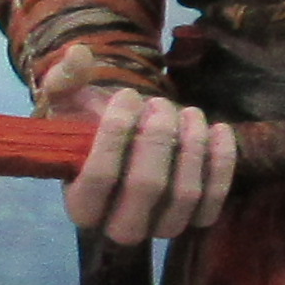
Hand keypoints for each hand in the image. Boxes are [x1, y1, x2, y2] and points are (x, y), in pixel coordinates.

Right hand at [65, 86, 237, 244]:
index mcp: (80, 205)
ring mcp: (160, 227)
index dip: (116, 132)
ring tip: (188, 113)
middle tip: (160, 105)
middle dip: (158, 138)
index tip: (128, 95)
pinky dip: (221, 162)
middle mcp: (119, 227)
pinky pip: (214, 200)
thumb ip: (63, 79)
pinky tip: (218, 128)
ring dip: (192, 146)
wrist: (123, 144)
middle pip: (147, 187)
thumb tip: (77, 56)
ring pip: (185, 195)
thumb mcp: (66, 102)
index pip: (100, 177)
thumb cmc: (88, 125)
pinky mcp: (194, 221)